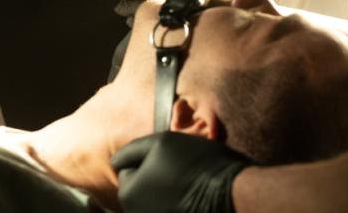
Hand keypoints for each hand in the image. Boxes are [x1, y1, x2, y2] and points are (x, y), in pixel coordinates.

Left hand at [111, 132, 251, 212]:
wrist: (233, 194)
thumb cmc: (195, 163)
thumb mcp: (160, 142)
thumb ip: (132, 150)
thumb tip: (114, 161)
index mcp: (128, 194)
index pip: (126, 170)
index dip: (145, 160)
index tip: (166, 158)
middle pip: (138, 190)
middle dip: (152, 180)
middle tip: (177, 171)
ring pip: (153, 202)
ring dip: (164, 194)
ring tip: (186, 185)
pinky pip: (167, 209)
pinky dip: (175, 205)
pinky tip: (191, 199)